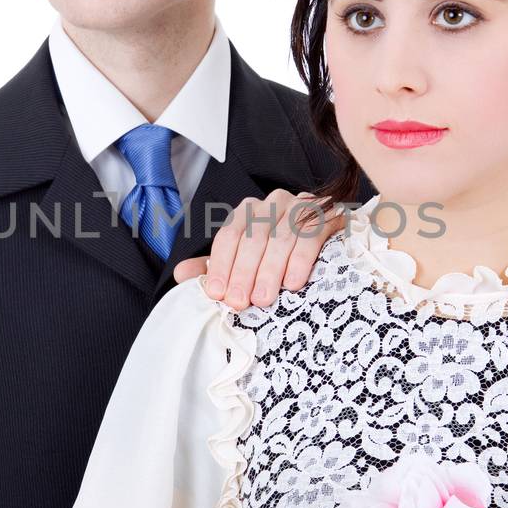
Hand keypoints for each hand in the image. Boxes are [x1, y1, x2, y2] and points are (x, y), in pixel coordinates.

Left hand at [171, 189, 344, 309]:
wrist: (326, 236)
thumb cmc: (278, 254)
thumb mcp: (243, 260)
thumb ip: (214, 267)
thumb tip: (180, 275)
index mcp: (248, 212)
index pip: (229, 236)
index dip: (221, 266)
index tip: (217, 294)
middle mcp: (272, 204)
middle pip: (253, 238)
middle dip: (244, 273)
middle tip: (239, 303)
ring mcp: (300, 207)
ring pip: (280, 238)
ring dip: (269, 271)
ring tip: (263, 300)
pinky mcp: (325, 215)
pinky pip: (310, 237)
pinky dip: (300, 261)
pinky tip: (293, 283)